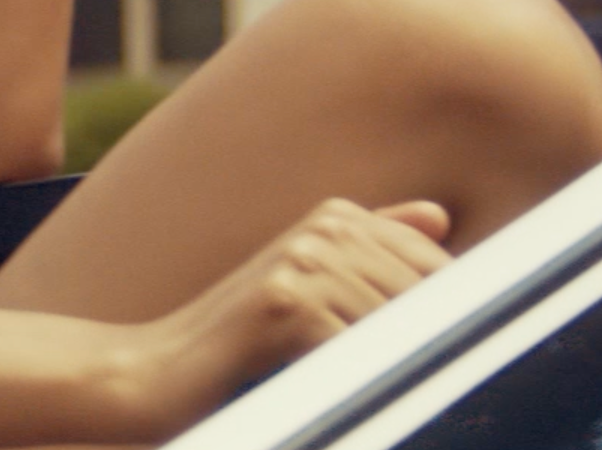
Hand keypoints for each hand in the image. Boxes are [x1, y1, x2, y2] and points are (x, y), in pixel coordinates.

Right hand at [122, 198, 451, 439]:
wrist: (159, 369)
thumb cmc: (238, 337)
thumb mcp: (307, 282)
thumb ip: (373, 247)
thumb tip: (442, 217)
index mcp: (336, 216)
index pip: (434, 265)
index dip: (442, 313)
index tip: (426, 347)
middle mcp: (324, 228)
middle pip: (424, 295)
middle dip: (421, 339)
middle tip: (383, 372)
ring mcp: (304, 261)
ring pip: (397, 322)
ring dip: (386, 362)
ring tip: (345, 378)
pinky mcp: (286, 303)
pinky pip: (361, 346)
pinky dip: (357, 376)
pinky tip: (328, 385)